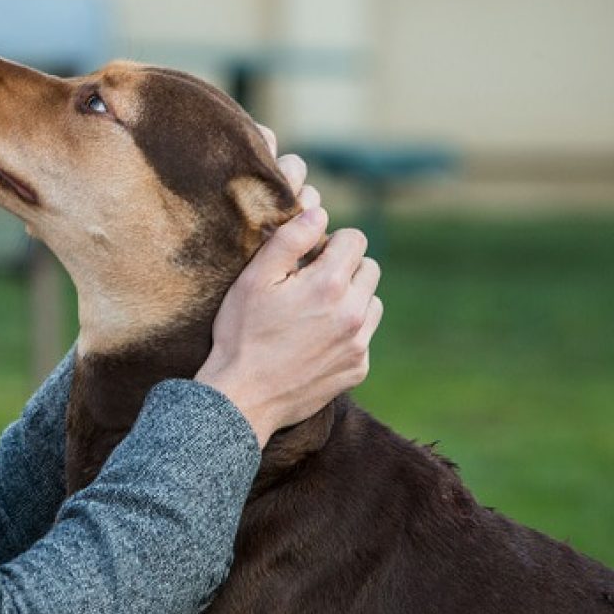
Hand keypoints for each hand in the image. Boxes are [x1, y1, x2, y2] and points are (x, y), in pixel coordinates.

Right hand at [195, 142, 382, 447]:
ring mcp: (358, 344)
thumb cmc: (241, 335)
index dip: (329, 243)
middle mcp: (353, 313)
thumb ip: (289, 240)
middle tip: (309, 283)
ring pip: (372, 302)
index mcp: (329, 284)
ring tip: (315, 312)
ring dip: (351, 299)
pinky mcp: (358, 368)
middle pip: (369, 268)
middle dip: (344, 268)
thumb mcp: (253, 280)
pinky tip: (314, 341)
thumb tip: (319, 214)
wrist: (242, 398)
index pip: (355, 239)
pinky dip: (347, 332)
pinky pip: (364, 336)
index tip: (307, 259)